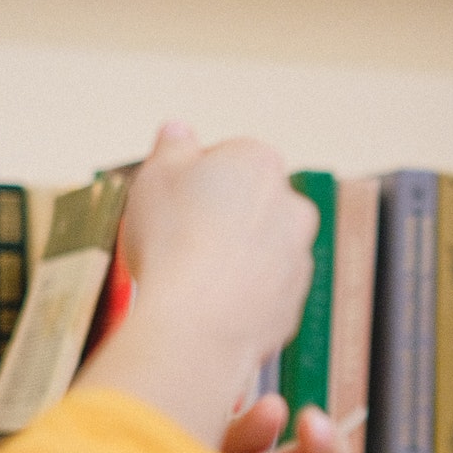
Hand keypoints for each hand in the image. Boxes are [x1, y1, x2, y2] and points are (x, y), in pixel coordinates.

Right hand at [77, 125, 317, 447]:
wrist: (197, 324)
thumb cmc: (171, 242)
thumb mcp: (154, 176)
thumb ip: (171, 147)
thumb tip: (178, 129)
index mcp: (259, 161)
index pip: (227, 157)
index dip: (192, 179)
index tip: (170, 202)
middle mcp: (292, 204)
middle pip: (250, 202)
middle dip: (221, 216)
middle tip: (177, 239)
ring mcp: (298, 255)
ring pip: (260, 247)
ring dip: (234, 255)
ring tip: (190, 277)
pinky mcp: (294, 300)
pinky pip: (263, 290)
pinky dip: (241, 294)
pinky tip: (207, 304)